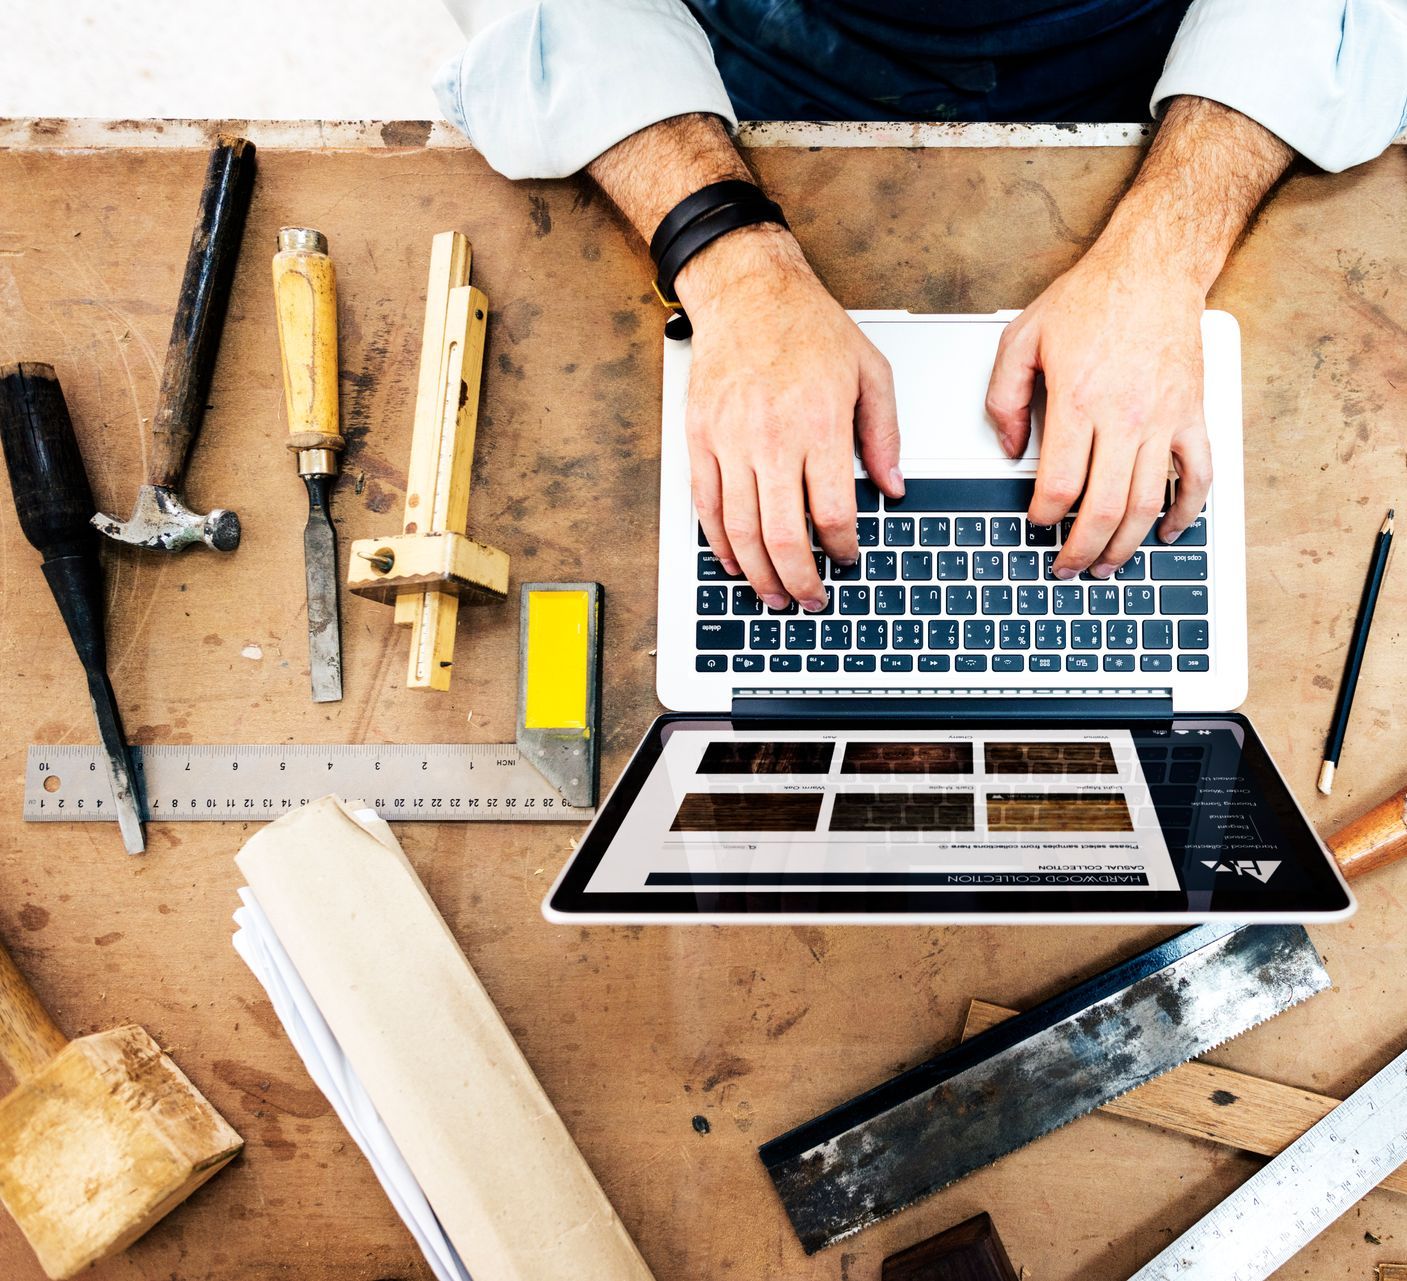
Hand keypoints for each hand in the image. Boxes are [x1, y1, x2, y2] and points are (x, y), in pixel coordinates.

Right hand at [677, 225, 903, 609]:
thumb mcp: (869, 372)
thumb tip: (892, 488)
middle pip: (784, 535)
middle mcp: (772, 438)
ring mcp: (730, 441)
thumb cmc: (808, 327)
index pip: (833, 512)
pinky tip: (733, 561)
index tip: (846, 559)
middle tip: (811, 599)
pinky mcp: (700, 438)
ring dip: (759, 573)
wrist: (748, 292)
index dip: (842, 549)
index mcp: (819, 424)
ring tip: (773, 593)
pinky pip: (706, 506)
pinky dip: (719, 543)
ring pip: (741, 530)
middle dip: (800, 579)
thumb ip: (884, 435)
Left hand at [985, 244, 1212, 578]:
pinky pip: (1197, 475)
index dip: (1044, 518)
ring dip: (1127, 545)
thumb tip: (1008, 450)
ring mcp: (1164, 418)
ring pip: (1148, 502)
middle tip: (1067, 568)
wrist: (1153, 265)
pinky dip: (1186, 512)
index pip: (1059, 484)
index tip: (1036, 526)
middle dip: (1082, 549)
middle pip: (1105, 507)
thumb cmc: (1090, 298)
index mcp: (1078, 400)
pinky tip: (1168, 533)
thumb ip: (1004, 399)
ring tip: (1107, 566)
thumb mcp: (1022, 338)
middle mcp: (1124, 415)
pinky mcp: (1192, 415)